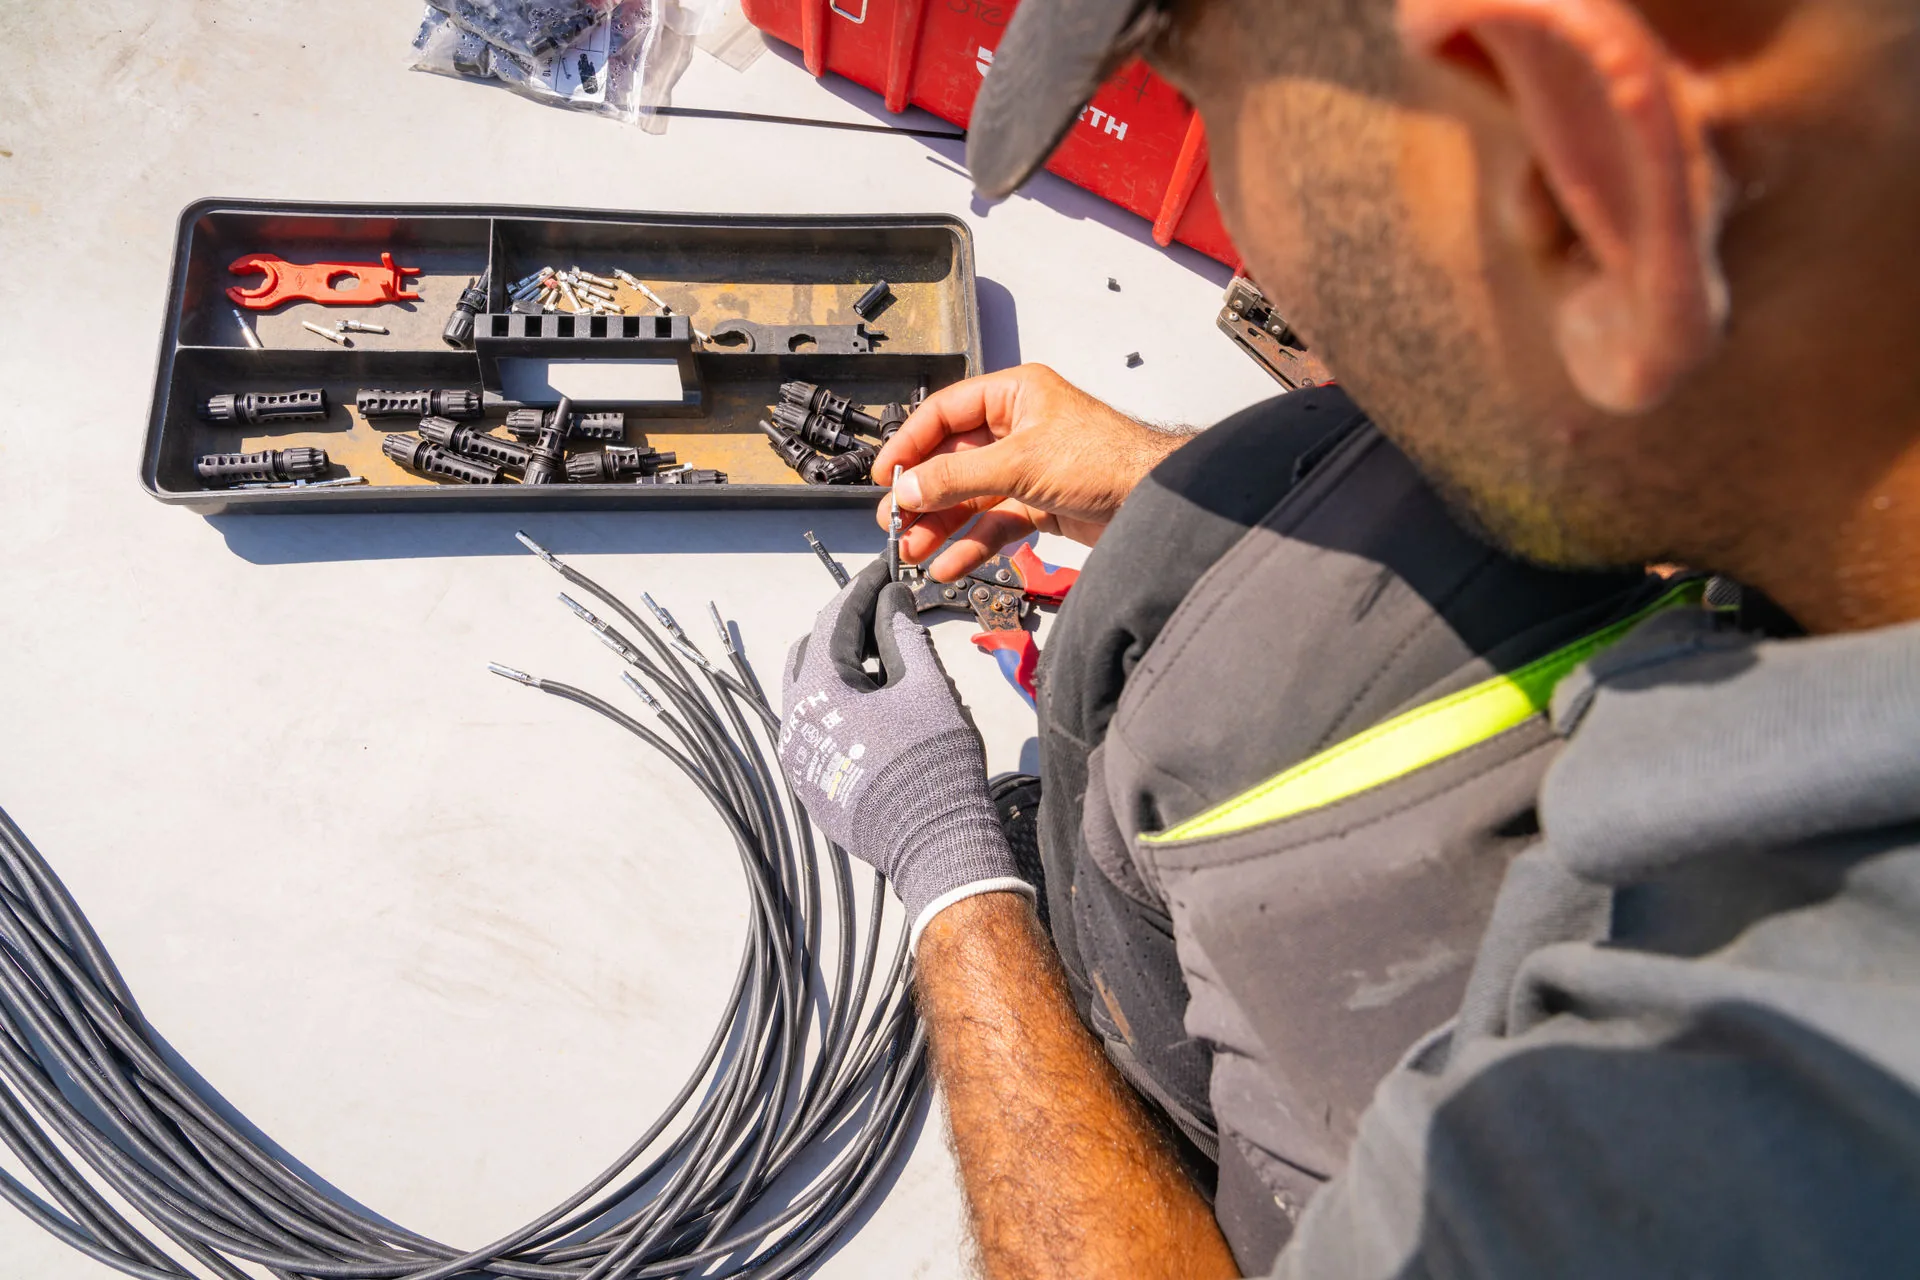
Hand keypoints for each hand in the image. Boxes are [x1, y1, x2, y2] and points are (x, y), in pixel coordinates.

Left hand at [779, 560, 1032, 945]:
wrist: (936, 848)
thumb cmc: (933, 764)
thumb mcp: (927, 687)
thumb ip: (903, 633)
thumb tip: (891, 596)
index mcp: (817, 693)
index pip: (834, 620)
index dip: (862, 588)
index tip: (885, 570)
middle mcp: (794, 723)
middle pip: (812, 653)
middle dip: (846, 625)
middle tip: (887, 609)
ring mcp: (800, 758)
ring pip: (811, 693)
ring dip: (842, 666)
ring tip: (885, 653)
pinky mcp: (813, 785)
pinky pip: (819, 728)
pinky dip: (842, 704)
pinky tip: (876, 701)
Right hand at [874, 364, 1195, 581]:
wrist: (1159, 500)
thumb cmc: (1110, 458)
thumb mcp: (1020, 462)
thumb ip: (958, 477)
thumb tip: (909, 487)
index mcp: (1014, 395)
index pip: (945, 414)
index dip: (911, 443)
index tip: (886, 474)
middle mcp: (1019, 428)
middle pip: (953, 460)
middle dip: (922, 494)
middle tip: (894, 521)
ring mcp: (1028, 468)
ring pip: (971, 496)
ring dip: (940, 524)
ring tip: (912, 549)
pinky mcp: (1041, 504)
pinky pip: (994, 523)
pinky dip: (972, 543)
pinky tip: (950, 563)